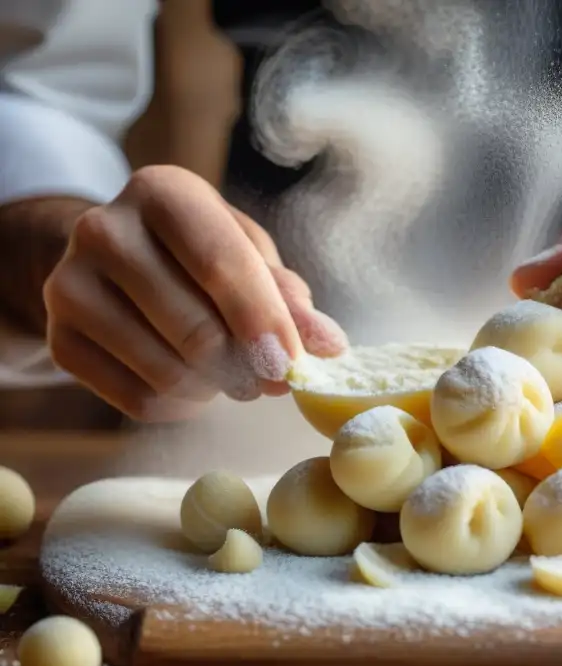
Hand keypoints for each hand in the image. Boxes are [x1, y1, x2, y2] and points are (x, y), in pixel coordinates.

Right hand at [43, 165, 347, 420]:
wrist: (114, 263)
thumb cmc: (200, 255)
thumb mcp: (249, 257)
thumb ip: (289, 299)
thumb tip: (330, 346)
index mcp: (163, 193)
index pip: (220, 264)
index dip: (262, 321)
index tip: (290, 365)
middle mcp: (105, 229)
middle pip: (194, 329)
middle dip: (244, 368)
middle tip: (268, 381)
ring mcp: (69, 285)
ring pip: (166, 371)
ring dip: (215, 390)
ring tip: (228, 377)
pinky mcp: (59, 339)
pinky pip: (137, 400)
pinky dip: (180, 406)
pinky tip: (190, 385)